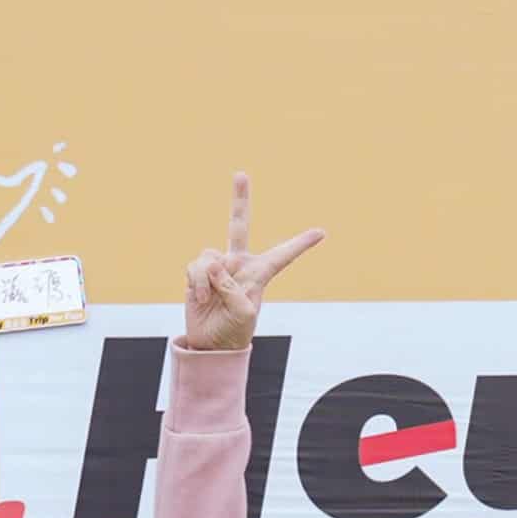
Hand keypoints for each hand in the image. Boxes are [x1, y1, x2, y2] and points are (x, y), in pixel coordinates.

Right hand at [181, 170, 325, 355]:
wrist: (210, 343)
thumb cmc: (234, 331)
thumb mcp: (243, 312)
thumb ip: (233, 287)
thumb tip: (216, 263)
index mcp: (261, 273)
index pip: (283, 255)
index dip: (301, 244)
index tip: (321, 232)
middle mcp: (240, 263)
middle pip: (238, 224)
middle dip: (239, 199)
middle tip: (240, 174)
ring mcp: (218, 265)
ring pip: (210, 256)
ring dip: (207, 279)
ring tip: (209, 299)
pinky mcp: (199, 271)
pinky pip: (195, 265)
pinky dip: (196, 282)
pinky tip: (200, 298)